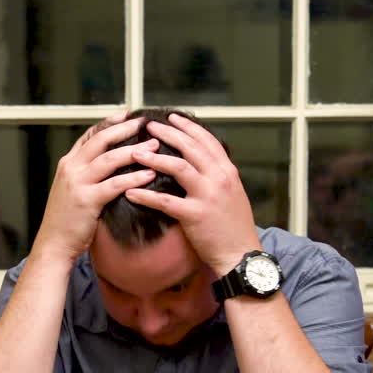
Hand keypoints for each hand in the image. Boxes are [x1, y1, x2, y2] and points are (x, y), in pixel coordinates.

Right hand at [30, 113, 158, 263]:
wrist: (53, 244)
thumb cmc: (67, 220)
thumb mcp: (72, 189)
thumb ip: (87, 174)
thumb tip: (111, 163)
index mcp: (68, 163)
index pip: (90, 134)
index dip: (110, 122)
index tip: (127, 114)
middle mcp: (71, 168)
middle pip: (101, 140)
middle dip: (125, 129)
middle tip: (145, 123)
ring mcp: (78, 183)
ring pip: (109, 159)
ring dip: (135, 151)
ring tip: (154, 147)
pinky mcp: (87, 200)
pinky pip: (115, 184)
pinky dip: (134, 177)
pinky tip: (149, 174)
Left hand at [124, 113, 261, 275]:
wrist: (241, 254)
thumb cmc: (234, 227)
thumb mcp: (233, 194)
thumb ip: (218, 176)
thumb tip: (202, 164)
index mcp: (227, 171)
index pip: (207, 140)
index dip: (188, 127)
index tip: (172, 118)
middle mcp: (219, 178)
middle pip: (190, 147)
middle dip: (167, 134)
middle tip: (149, 126)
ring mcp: (207, 195)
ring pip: (178, 167)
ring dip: (154, 158)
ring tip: (135, 153)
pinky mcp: (194, 215)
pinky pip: (165, 201)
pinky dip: (145, 195)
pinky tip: (130, 192)